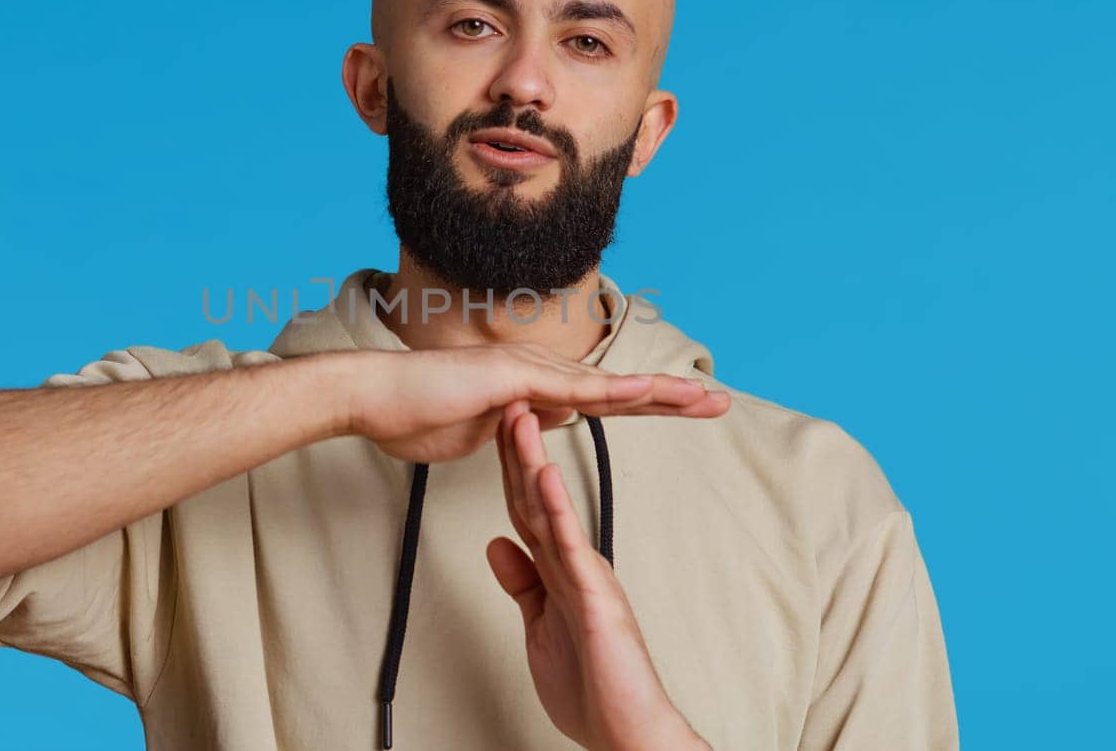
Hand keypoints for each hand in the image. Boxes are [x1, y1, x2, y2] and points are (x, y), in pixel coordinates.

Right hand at [344, 342, 729, 463]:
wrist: (372, 398)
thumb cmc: (411, 417)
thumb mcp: (478, 434)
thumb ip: (513, 430)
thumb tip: (536, 429)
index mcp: (533, 391)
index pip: (604, 401)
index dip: (647, 406)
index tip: (686, 410)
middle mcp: (539, 374)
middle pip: (619, 389)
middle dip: (671, 396)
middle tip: (720, 401)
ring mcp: (528, 371)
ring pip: (607, 385)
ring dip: (659, 392)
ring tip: (704, 398)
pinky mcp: (514, 379)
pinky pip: (573, 390)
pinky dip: (614, 391)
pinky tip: (649, 393)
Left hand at [487, 400, 713, 750]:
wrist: (625, 730)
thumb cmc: (591, 686)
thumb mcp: (539, 626)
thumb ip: (522, 584)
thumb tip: (498, 546)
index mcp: (559, 569)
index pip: (524, 507)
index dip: (505, 468)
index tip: (490, 427)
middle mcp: (574, 562)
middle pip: (534, 496)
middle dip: (516, 449)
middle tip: (502, 397)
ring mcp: (586, 575)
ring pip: (551, 509)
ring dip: (532, 461)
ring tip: (519, 416)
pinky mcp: (596, 595)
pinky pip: (569, 545)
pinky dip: (555, 508)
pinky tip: (543, 474)